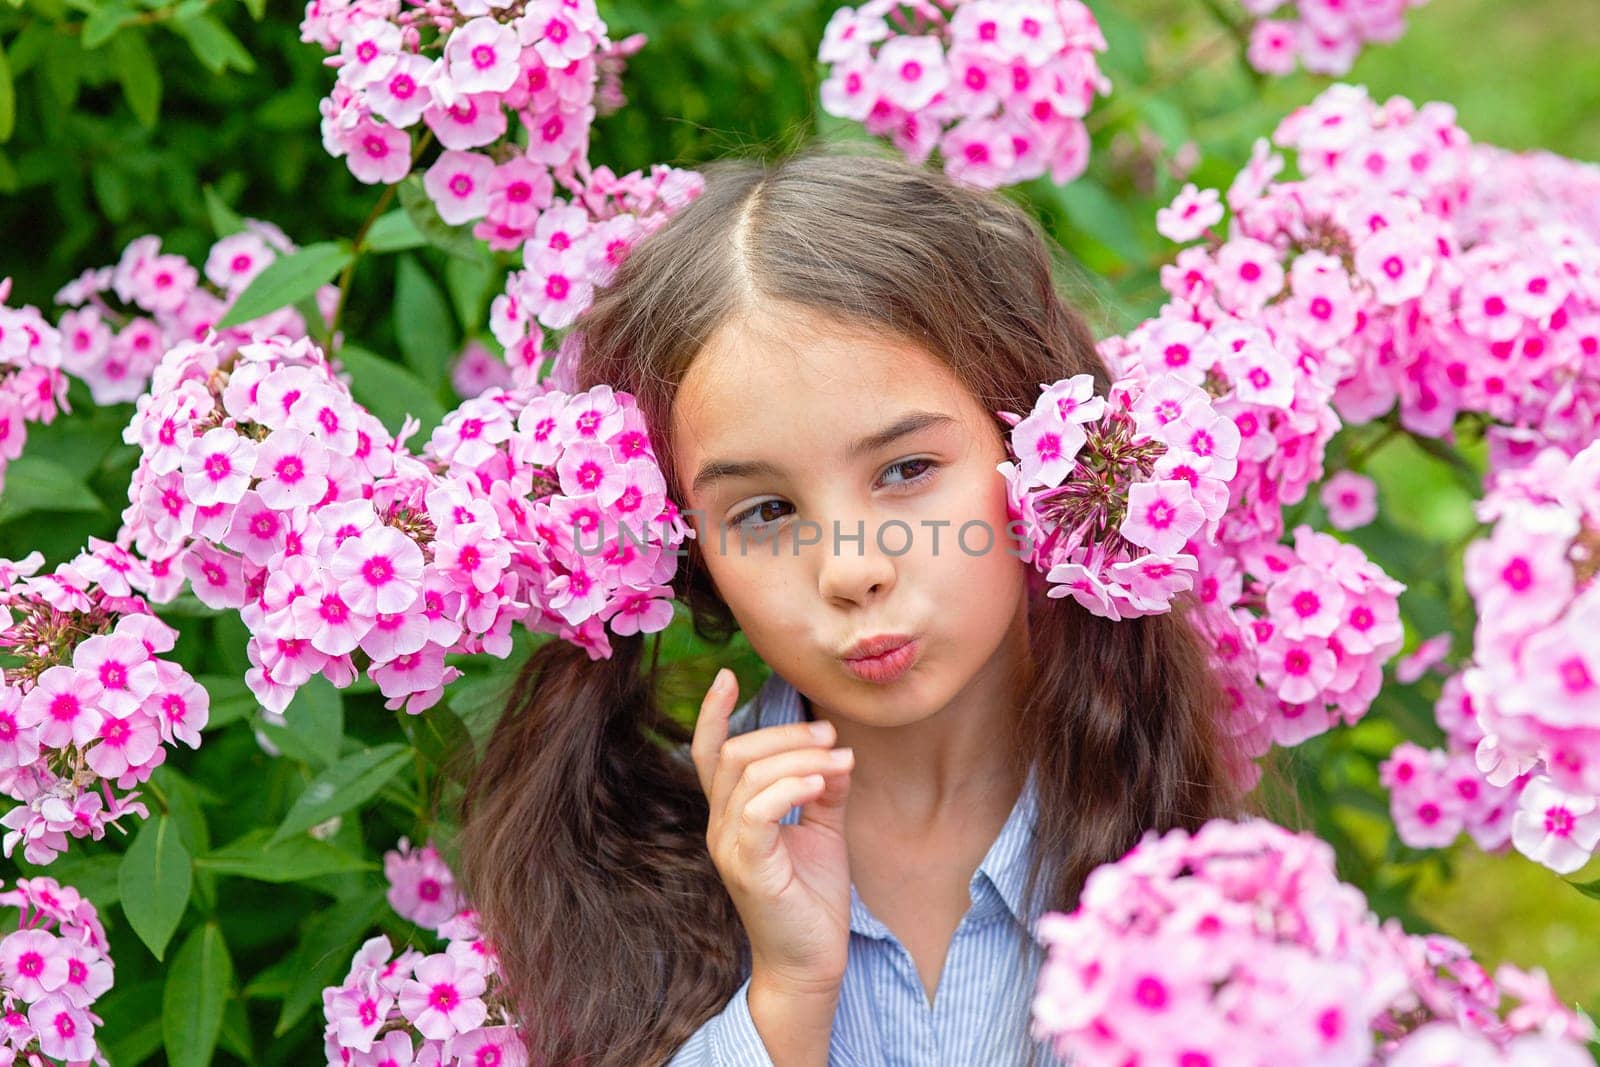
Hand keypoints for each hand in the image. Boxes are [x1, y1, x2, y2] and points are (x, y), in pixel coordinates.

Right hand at [690, 668, 853, 993]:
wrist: (812, 963)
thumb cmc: (812, 899)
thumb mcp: (823, 830)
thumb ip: (823, 787)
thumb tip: (838, 750)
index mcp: (731, 815)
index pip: (708, 754)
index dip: (712, 714)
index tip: (727, 674)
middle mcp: (720, 827)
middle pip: (733, 753)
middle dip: (785, 734)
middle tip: (831, 735)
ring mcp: (729, 848)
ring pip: (746, 775)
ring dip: (799, 757)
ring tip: (838, 759)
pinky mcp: (748, 868)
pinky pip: (757, 811)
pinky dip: (792, 787)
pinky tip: (823, 785)